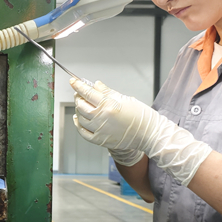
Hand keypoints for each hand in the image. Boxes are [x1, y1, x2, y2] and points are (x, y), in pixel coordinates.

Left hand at [70, 79, 211, 184]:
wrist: (149, 134)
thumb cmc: (141, 116)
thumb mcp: (125, 99)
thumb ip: (108, 92)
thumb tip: (96, 85)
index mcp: (108, 105)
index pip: (87, 92)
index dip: (78, 85)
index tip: (73, 81)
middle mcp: (102, 117)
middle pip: (81, 104)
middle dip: (78, 96)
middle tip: (79, 93)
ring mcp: (100, 130)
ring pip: (80, 118)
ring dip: (78, 109)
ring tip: (80, 104)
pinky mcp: (100, 140)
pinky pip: (83, 133)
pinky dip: (78, 125)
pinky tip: (77, 119)